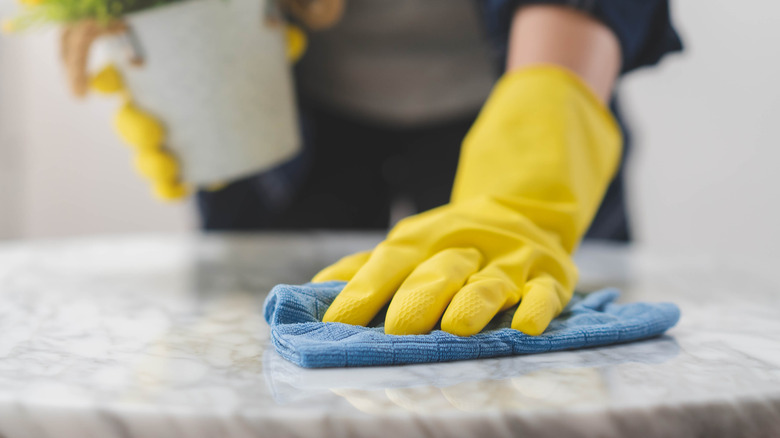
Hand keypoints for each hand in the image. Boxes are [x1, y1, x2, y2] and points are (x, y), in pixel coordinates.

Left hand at [314, 66, 620, 335]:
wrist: (524, 207)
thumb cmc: (451, 240)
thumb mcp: (410, 244)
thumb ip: (367, 268)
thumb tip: (317, 291)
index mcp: (425, 240)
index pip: (389, 263)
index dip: (363, 291)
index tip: (338, 322)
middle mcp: (465, 247)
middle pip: (440, 271)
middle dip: (420, 298)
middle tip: (399, 330)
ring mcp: (509, 261)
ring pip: (491, 282)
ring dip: (474, 303)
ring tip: (456, 327)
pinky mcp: (549, 276)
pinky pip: (544, 293)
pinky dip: (536, 308)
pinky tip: (525, 325)